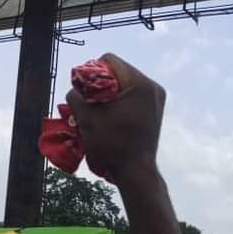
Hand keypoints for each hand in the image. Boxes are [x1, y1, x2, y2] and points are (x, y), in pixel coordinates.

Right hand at [65, 53, 165, 188]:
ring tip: (100, 111)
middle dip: (100, 83)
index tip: (85, 91)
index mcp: (139, 83)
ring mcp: (157, 98)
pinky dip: (119, 100)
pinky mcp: (155, 109)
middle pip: (118, 70)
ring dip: (109, 92)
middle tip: (90, 102)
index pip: (109, 60)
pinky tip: (111, 116)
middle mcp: (152, 86)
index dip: (91, 71)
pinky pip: (132, 94)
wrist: (135, 173)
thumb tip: (76, 89)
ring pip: (124, 83)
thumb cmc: (111, 144)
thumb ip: (76, 96)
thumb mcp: (86, 117)